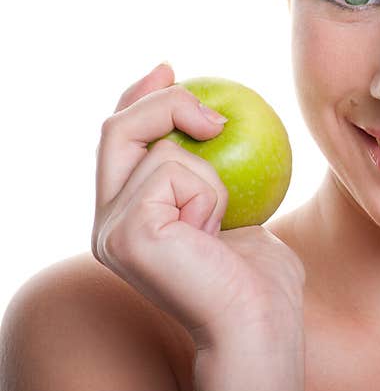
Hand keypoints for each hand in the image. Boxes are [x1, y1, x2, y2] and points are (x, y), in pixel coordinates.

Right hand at [91, 62, 304, 390]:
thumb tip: (217, 122)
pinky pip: (173, 169)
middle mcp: (108, 224)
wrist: (261, 322)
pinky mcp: (126, 231)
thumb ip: (214, 175)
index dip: (138, 97)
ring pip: (155, 147)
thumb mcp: (238, 210)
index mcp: (128, 219)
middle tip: (214, 113)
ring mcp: (111, 229)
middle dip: (164, 101)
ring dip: (209, 170)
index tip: (171, 69)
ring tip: (225, 216)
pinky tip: (216, 228)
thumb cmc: (260, 277)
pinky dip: (208, 189)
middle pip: (115, 129)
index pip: (118, 142)